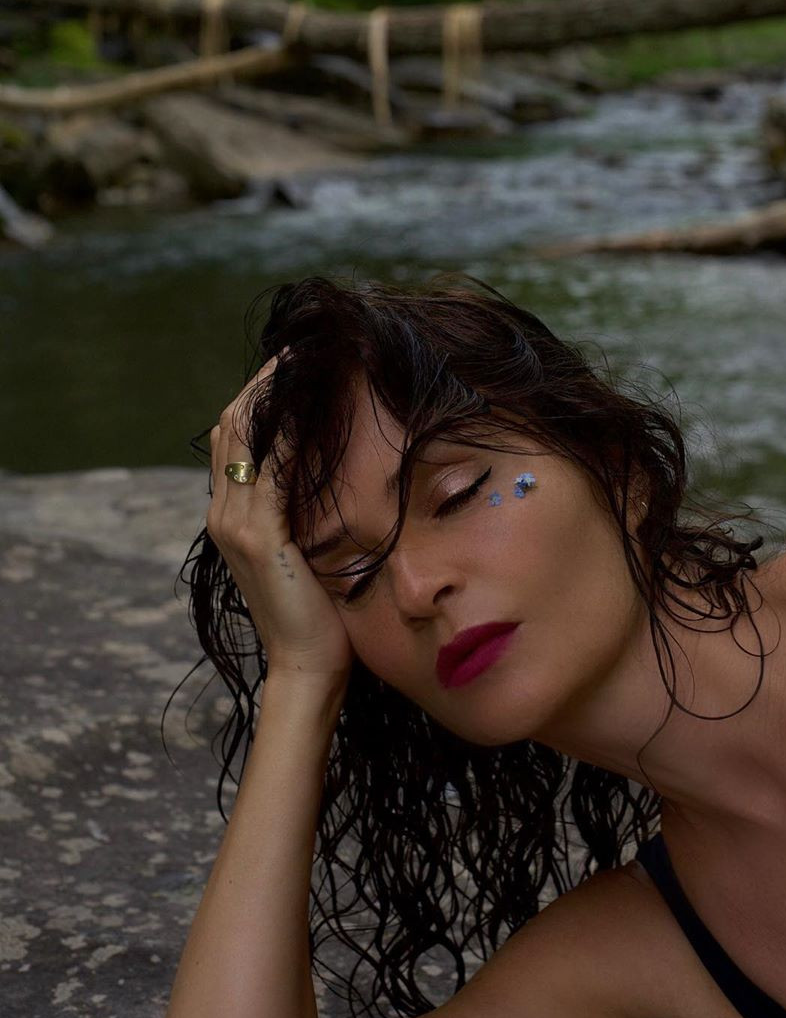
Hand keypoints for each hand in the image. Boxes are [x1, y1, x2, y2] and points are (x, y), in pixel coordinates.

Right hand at [207, 354, 354, 684]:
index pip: (233, 439)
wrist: (306, 667)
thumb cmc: (318, 613)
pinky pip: (272, 470)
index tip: (291, 364)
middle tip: (298, 350)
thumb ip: (301, 514)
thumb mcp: (306, 551)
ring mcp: (236, 524)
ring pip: (244, 439)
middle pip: (232, 427)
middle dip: (263, 384)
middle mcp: (224, 513)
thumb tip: (328, 477)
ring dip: (273, 396)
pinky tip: (312, 409)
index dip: (257, 397)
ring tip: (302, 362)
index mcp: (231, 515)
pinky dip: (290, 435)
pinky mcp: (259, 536)